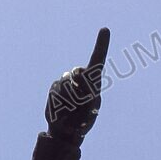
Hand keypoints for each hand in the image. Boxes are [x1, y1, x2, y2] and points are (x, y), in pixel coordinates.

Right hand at [45, 28, 109, 145]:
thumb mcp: (88, 114)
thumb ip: (85, 96)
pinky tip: (62, 109)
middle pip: (78, 72)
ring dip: (68, 97)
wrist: (66, 130)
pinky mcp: (55, 85)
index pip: (98, 60)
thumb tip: (78, 81)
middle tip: (80, 101)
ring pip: (66, 81)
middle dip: (79, 84)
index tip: (105, 29)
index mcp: (94, 83)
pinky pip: (56, 89)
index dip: (101, 44)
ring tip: (71, 109)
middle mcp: (81, 79)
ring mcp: (67, 81)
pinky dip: (58, 101)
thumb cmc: (82, 123)